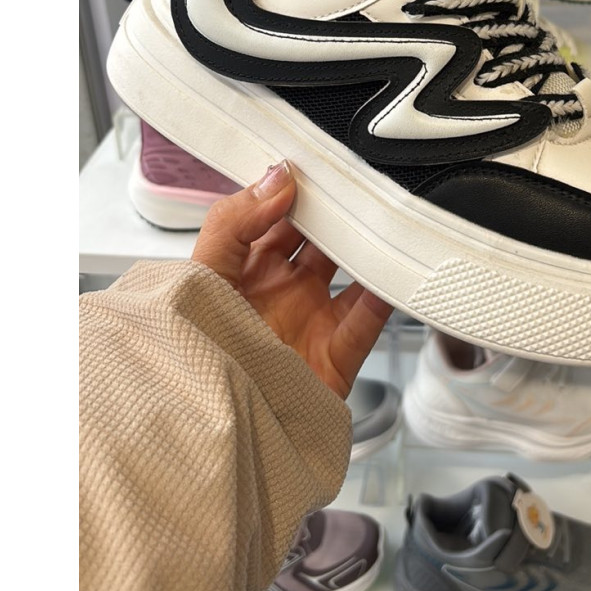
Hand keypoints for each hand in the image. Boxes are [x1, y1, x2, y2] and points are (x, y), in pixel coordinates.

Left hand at [192, 160, 392, 397]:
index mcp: (243, 269)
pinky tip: (396, 271)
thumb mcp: (202, 273)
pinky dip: (387, 295)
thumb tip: (280, 177)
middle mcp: (280, 292)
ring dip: (370, 249)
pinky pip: (369, 319)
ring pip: (353, 274)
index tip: (322, 163)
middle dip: (340, 213)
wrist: (210, 427)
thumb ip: (235, 221)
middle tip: (363, 183)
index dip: (297, 189)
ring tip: (387, 221)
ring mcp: (310, 322)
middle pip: (320, 240)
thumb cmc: (194, 349)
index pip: (276, 216)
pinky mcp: (335, 357)